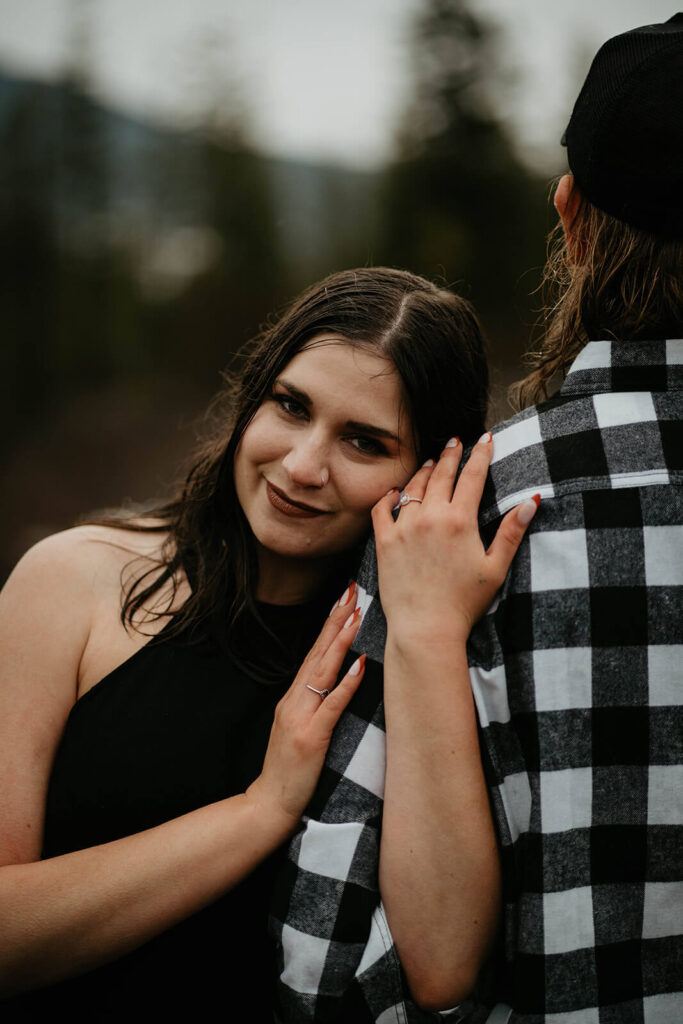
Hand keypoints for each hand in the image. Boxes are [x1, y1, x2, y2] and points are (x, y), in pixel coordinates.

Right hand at [246, 584, 364, 828]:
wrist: (269, 804)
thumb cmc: (289, 770)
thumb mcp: (300, 729)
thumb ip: (313, 705)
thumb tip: (335, 682)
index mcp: (293, 698)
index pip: (314, 653)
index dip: (329, 626)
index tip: (343, 600)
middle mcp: (294, 701)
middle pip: (317, 653)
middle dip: (336, 621)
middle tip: (352, 592)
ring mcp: (301, 718)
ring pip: (323, 671)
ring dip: (341, 642)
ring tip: (356, 615)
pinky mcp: (312, 737)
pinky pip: (332, 705)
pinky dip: (346, 684)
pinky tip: (359, 665)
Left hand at [372, 434, 538, 644]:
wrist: (425, 627)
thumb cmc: (464, 602)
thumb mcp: (495, 567)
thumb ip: (512, 532)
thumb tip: (531, 500)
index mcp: (460, 521)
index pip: (472, 476)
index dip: (480, 454)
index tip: (485, 439)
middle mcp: (431, 517)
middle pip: (442, 474)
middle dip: (451, 454)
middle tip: (456, 441)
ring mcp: (405, 527)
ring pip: (414, 487)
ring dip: (425, 471)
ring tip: (432, 462)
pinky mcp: (385, 541)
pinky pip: (383, 508)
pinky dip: (389, 496)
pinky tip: (395, 491)